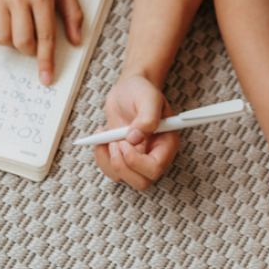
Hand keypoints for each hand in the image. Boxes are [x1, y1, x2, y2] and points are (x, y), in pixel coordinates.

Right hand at [0, 0, 82, 83]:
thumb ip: (73, 14)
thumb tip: (75, 41)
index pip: (46, 36)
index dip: (46, 60)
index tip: (47, 78)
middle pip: (22, 42)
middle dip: (30, 51)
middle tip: (35, 43)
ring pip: (2, 40)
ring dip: (12, 42)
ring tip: (21, 28)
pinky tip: (7, 19)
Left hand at [94, 74, 179, 189]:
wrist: (130, 87)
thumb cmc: (142, 91)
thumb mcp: (148, 98)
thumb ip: (147, 118)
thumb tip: (134, 139)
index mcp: (167, 143)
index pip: (155, 167)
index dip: (137, 162)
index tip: (124, 143)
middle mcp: (154, 154)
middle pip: (141, 181)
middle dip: (122, 166)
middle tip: (115, 143)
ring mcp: (137, 158)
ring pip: (123, 178)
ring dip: (109, 161)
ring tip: (105, 136)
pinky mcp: (122, 156)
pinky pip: (111, 170)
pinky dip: (101, 157)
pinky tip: (101, 138)